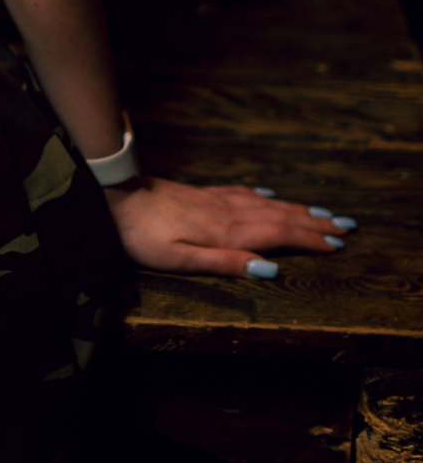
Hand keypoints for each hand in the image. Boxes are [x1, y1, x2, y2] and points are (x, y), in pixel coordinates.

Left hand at [103, 175, 357, 278]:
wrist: (115, 196)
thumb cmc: (142, 236)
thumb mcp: (179, 259)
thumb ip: (225, 263)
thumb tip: (270, 269)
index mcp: (225, 233)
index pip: (277, 236)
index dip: (308, 240)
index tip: (338, 244)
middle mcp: (226, 213)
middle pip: (279, 217)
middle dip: (313, 222)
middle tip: (346, 226)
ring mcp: (214, 200)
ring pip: (265, 204)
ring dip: (295, 208)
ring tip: (321, 212)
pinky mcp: (201, 194)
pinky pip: (242, 193)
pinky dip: (263, 196)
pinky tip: (269, 195)